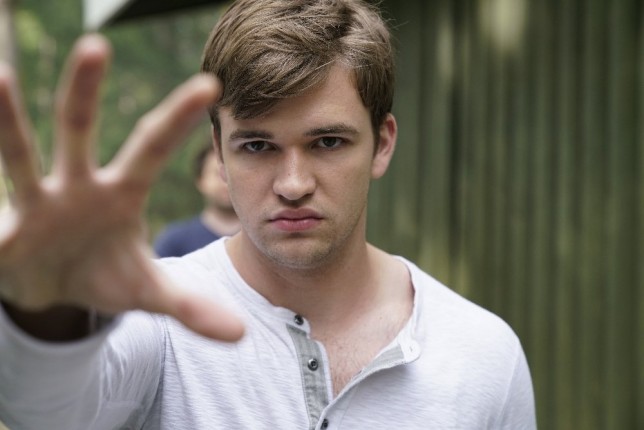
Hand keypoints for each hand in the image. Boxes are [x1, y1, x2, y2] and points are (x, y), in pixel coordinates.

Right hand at [0, 34, 242, 341]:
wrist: (53, 291)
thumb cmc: (104, 275)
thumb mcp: (150, 293)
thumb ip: (192, 308)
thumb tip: (240, 336)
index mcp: (119, 193)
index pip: (152, 148)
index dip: (178, 119)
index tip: (211, 84)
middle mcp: (76, 186)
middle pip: (79, 131)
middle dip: (85, 92)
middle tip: (98, 44)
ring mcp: (35, 203)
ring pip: (20, 156)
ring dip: (7, 119)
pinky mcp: (2, 232)